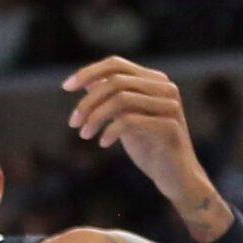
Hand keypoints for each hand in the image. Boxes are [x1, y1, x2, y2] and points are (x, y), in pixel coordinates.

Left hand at [62, 58, 220, 218]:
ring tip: (84, 134)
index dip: (88, 72)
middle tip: (73, 122)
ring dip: (95, 117)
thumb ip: (112, 98)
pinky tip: (103, 143)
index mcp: (155, 81)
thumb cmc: (149, 147)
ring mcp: (170, 107)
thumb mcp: (126, 118)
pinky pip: (130, 121)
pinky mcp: (170, 127)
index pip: (116, 64)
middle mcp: (165, 88)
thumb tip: (87, 81)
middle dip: (88, 101)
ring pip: (121, 99)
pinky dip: (110, 130)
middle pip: (116, 82)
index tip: (66, 87)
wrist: (176, 178)